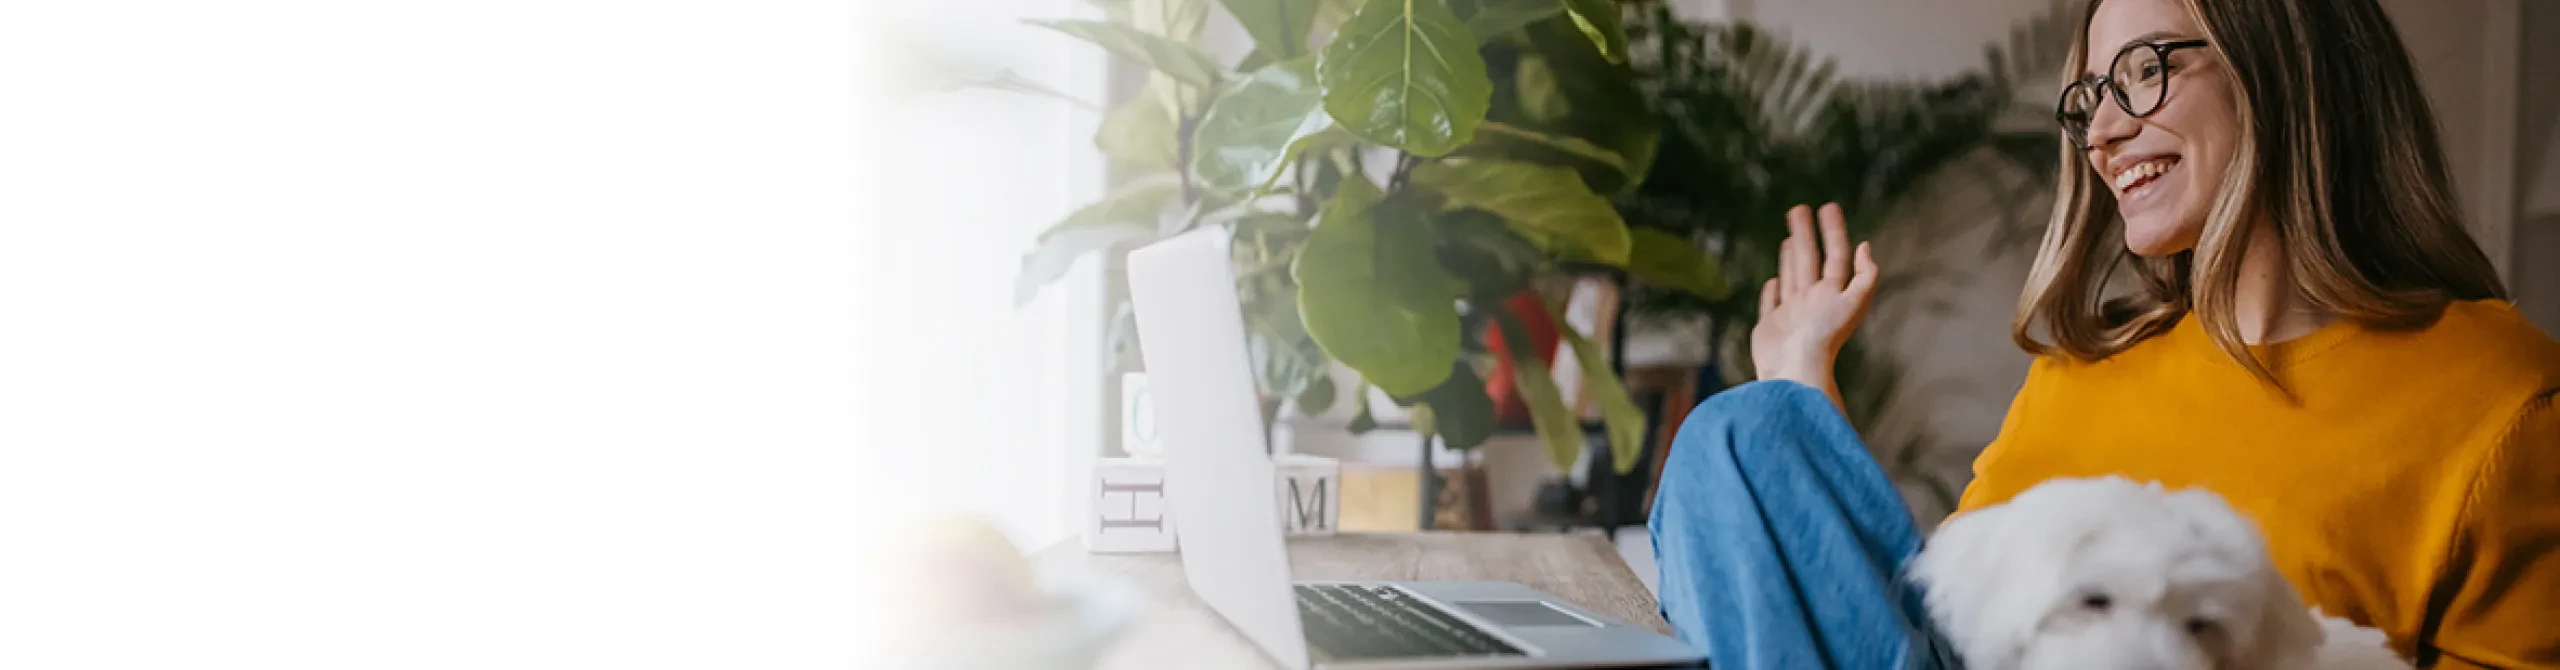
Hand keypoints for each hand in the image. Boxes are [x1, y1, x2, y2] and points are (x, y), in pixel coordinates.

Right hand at [1751, 203, 1877, 407]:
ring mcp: (1791, 315)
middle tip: (1798, 208)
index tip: (1827, 207)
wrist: (1795, 372)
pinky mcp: (1770, 327)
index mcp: (1832, 294)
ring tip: (1790, 237)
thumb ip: (1865, 276)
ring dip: (1791, 256)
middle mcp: (1813, 302)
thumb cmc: (1824, 339)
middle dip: (1806, 234)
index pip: (1835, 256)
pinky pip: (1772, 303)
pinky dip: (1773, 291)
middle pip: (1810, 260)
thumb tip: (1865, 246)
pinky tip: (1773, 280)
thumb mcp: (1854, 303)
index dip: (1834, 231)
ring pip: (1792, 277)